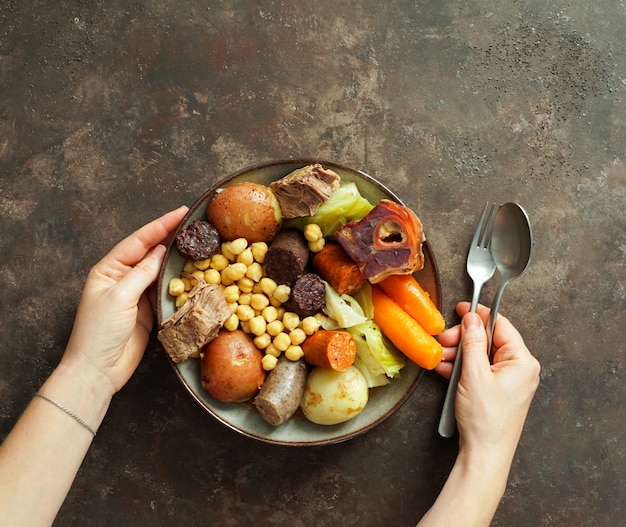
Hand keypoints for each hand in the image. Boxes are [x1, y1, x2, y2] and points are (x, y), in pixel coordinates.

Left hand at [61, 206, 188, 394]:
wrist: (99, 370)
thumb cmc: (100, 332)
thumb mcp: (120, 296)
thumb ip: (142, 272)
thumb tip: (161, 251)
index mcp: (109, 269)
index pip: (138, 240)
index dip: (161, 225)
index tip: (182, 213)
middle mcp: (123, 278)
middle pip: (151, 252)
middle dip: (172, 238)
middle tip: (195, 226)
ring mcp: (136, 294)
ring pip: (161, 270)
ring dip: (178, 259)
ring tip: (198, 245)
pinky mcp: (148, 310)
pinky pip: (166, 290)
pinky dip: (179, 281)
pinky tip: (193, 273)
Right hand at [435, 302, 540, 461]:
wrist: (485, 454)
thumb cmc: (485, 419)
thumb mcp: (474, 374)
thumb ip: (472, 341)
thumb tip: (471, 317)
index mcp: (522, 361)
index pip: (500, 325)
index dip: (478, 315)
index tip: (460, 308)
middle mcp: (519, 368)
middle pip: (488, 340)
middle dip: (462, 339)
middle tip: (443, 341)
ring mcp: (508, 380)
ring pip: (480, 355)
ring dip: (458, 354)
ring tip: (439, 358)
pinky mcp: (497, 391)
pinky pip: (478, 370)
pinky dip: (461, 368)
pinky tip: (444, 369)